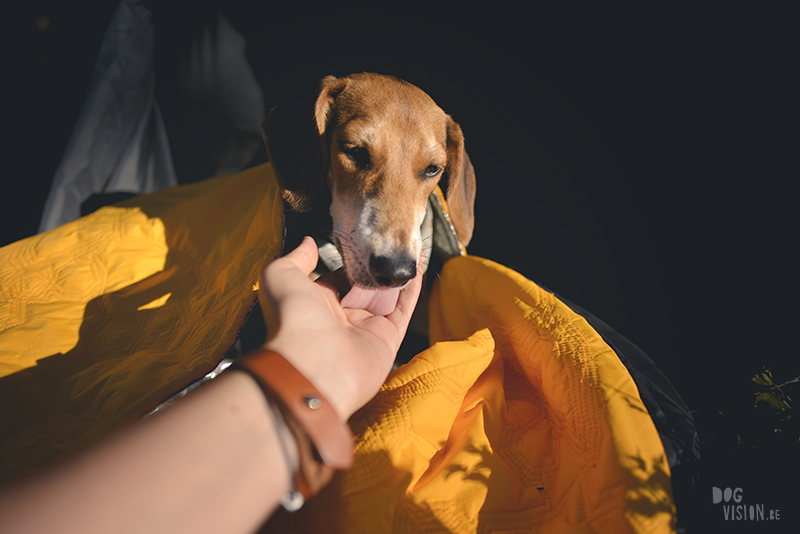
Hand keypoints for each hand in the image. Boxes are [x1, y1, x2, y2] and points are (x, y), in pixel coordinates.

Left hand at [258, 236, 422, 418]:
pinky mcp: (388, 339)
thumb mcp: (281, 276)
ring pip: (387, 297)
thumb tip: (308, 242)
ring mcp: (366, 329)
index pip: (337, 279)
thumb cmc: (293, 320)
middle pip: (364, 288)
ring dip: (397, 274)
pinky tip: (416, 266)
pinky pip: (403, 309)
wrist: (314, 363)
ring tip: (408, 248)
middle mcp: (342, 319)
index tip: (361, 242)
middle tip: (388, 243)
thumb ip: (296, 257)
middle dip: (376, 267)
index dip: (350, 261)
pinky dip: (411, 288)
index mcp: (316, 306)